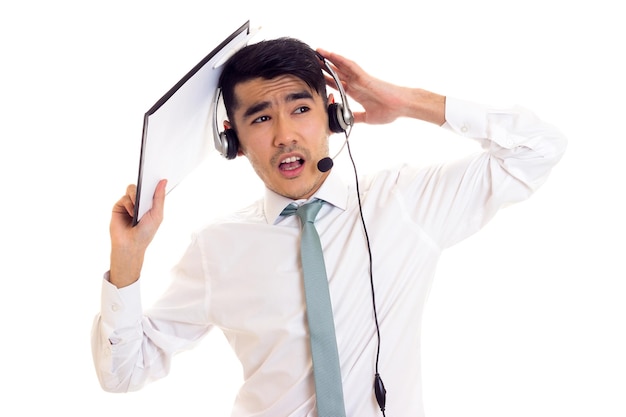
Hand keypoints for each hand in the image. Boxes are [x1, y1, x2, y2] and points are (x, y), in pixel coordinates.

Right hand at [109, 179, 166, 287]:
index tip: (159, 172)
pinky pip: (124, 198)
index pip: (153, 187)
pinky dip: (129, 204)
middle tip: (147, 178)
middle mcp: (140, 201)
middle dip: (145, 182)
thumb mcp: (157, 214)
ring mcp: (129, 203)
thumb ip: (159, 197)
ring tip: (139, 207)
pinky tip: (131, 213)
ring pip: (132, 189)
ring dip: (136, 196)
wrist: (130, 244)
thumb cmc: (146, 232)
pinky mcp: (119, 206)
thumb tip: (163, 181)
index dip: (155, 180)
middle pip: (142, 185)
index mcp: (151, 203)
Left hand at [317, 48, 445, 125]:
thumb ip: (356, 117)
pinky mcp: (365, 77)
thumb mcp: (367, 118)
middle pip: (336, 72)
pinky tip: (331, 55)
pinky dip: (341, 61)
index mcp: (356, 92)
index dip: (325, 79)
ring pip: (341, 66)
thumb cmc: (389, 110)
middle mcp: (356, 83)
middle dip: (323, 66)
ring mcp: (360, 79)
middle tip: (310, 60)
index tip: (314, 76)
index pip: (337, 83)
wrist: (401, 107)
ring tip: (317, 51)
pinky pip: (351, 67)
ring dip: (329, 59)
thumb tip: (347, 121)